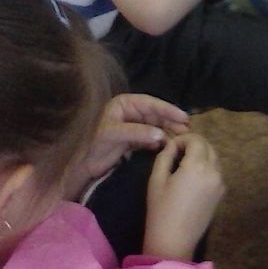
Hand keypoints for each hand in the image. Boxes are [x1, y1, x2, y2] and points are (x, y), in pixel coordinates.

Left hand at [66, 94, 189, 196]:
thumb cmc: (92, 143)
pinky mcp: (133, 141)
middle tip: (186, 130)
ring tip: (180, 138)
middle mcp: (130, 113)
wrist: (81, 165)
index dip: (168, 109)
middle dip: (170, 121)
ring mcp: (132, 127)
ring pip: (155, 127)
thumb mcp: (113, 134)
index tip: (183, 116)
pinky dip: (159, 142)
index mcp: (124, 104)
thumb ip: (137, 133)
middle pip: (155, 115)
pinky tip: (167, 146)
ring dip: (167, 132)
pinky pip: (151, 139)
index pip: (150, 103)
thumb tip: (161, 135)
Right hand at [144, 134, 223, 260]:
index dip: (183, 139)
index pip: (196, 140)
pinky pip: (216, 172)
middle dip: (193, 145)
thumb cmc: (161, 210)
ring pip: (214, 158)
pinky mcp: (221, 194)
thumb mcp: (156, 179)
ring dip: (201, 155)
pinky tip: (192, 177)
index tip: (171, 147)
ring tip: (183, 164)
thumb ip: (165, 156)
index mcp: (197, 166)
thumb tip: (172, 145)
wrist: (174, 241)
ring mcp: (220, 183)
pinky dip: (207, 167)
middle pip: (208, 147)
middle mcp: (214, 171)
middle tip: (177, 153)